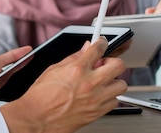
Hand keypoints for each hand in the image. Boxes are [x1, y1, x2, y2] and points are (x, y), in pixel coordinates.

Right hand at [0, 38, 126, 132]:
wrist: (39, 117)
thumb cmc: (41, 96)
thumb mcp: (53, 69)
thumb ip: (73, 58)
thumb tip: (84, 50)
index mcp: (77, 69)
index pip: (98, 49)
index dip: (101, 42)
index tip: (102, 42)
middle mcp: (90, 83)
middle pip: (118, 65)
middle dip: (112, 61)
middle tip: (104, 63)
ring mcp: (96, 98)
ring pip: (121, 84)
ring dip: (113, 80)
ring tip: (102, 81)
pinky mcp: (99, 112)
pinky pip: (115, 100)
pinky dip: (109, 96)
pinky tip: (99, 94)